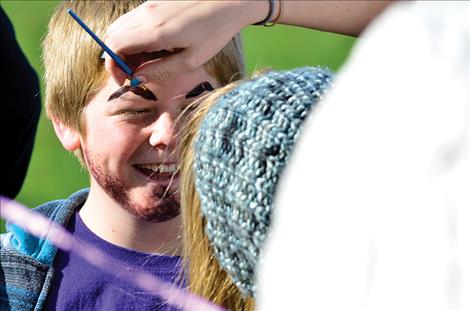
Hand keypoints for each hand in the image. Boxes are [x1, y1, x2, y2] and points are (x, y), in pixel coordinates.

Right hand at [104, 1, 266, 84]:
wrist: (228, 1)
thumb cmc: (214, 31)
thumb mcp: (190, 60)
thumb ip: (160, 71)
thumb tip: (136, 80)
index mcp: (155, 31)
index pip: (114, 46)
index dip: (113, 67)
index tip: (124, 80)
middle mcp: (146, 15)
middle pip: (112, 37)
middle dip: (116, 59)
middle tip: (133, 75)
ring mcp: (148, 6)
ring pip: (120, 28)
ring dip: (123, 48)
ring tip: (144, 63)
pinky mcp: (153, 3)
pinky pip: (132, 21)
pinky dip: (132, 37)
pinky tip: (151, 48)